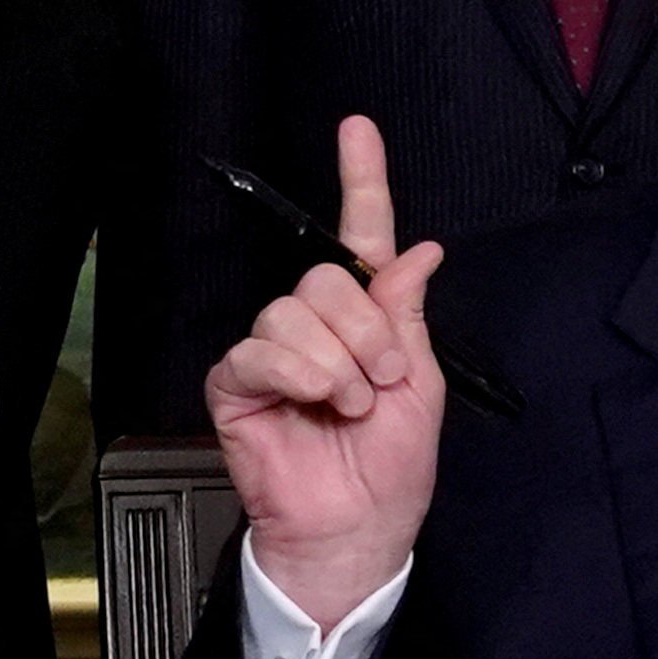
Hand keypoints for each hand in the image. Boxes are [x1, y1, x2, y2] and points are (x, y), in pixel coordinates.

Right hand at [206, 115, 447, 628]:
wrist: (358, 530)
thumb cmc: (390, 469)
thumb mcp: (420, 385)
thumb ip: (408, 315)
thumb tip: (419, 249)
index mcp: (365, 318)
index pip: (360, 237)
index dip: (361, 181)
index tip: (358, 129)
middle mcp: (315, 326)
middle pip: (324, 277)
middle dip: (366, 330)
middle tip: (381, 380)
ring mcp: (273, 352)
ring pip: (293, 311)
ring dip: (337, 361)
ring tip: (349, 405)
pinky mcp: (236, 383)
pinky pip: (260, 350)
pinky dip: (299, 374)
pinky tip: (317, 402)